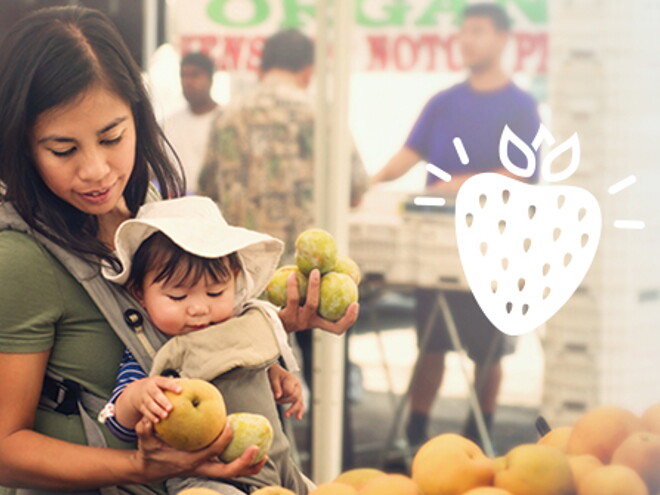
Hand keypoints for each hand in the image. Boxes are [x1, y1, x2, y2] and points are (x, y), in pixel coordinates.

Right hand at [124, 376, 180, 423]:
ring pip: (150, 404)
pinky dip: (151, 416)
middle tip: (171, 408)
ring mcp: (144, 397)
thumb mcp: (163, 381)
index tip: (180, 390)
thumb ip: (174, 382)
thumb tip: (188, 381)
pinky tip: (157, 421)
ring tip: (165, 416)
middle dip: (163, 401)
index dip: (172, 386)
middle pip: (156, 394)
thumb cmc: (156, 386)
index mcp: (157, 381)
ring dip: (157, 410)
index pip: (165, 382)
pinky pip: (145, 411)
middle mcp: (149, 388)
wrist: (136, 391)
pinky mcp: (140, 406)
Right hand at [131, 418, 265, 483]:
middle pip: (227, 472)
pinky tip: (255, 453)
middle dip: (243, 462)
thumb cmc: (151, 452)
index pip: (212, 451)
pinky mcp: (209, 469)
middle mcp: (202, 469)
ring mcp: (207, 471)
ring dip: (249, 467)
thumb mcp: (146, 442)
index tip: (229, 423)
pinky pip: (230, 469)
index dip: (223, 439)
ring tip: (265, 456)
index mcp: (191, 462)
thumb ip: (145, 430)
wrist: (150, 470)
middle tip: (257, 448)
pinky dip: (244, 465)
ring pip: (232, 474)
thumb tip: (147, 418)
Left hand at [268, 364, 303, 419]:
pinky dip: (300, 411)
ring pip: (299, 402)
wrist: (277, 372)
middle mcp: (297, 385)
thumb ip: (276, 387)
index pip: (289, 390)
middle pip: (294, 397)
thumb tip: (277, 396)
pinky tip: (298, 417)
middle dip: (284, 401)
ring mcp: (298, 391)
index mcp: (292, 379)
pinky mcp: (297, 397)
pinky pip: (300, 404)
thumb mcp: (273, 378)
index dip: (282, 394)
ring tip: (286, 415)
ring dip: (292, 409)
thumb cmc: (275, 374)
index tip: (275, 395)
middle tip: (275, 400)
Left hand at [278, 269, 358, 334]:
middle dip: (341, 308)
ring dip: (314, 286)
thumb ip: (322, 291)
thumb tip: (340, 272)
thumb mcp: (307, 302)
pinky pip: (292, 298)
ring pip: (311, 304)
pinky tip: (292, 273)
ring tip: (315, 270)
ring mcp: (299, 321)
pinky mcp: (286, 317)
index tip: (355, 303)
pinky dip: (293, 285)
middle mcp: (310, 324)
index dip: (349, 319)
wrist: (268, 318)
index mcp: (318, 322)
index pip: (338, 328)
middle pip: (329, 320)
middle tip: (343, 288)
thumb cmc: (293, 305)